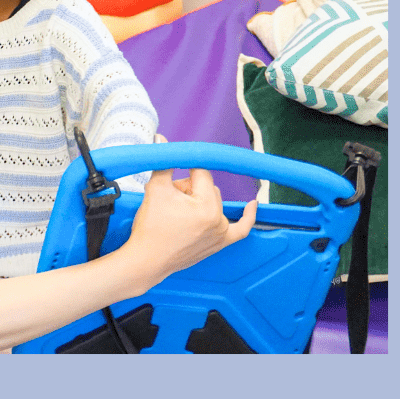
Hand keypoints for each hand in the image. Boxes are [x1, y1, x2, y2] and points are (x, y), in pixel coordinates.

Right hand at [125, 168, 256, 284]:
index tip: (177, 164)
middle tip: (169, 198)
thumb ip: (163, 163)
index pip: (201, 174)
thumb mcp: (155, 190)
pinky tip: (253, 204)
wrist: (147, 259)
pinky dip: (247, 216)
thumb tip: (161, 139)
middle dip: (189, 188)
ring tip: (177, 210)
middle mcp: (218, 219)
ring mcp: (222, 233)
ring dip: (200, 200)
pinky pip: (241, 228)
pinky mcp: (221, 242)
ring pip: (215, 202)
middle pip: (208, 187)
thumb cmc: (150, 228)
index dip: (185, 169)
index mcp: (205, 206)